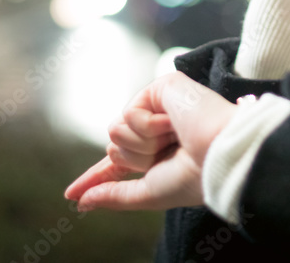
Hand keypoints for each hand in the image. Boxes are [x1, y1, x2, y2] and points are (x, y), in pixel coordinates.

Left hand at [64, 71, 237, 211]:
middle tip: (170, 153)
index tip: (71, 195)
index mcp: (158, 155)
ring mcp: (158, 108)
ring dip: (142, 143)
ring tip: (174, 138)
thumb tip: (83, 202)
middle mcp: (156, 130)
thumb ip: (115, 195)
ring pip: (116, 131)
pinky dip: (149, 126)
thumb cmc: (194, 176)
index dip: (95, 179)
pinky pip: (129, 113)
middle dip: (135, 158)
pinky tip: (174, 123)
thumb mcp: (149, 193)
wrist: (218, 153)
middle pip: (114, 148)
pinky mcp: (161, 88)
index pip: (118, 166)